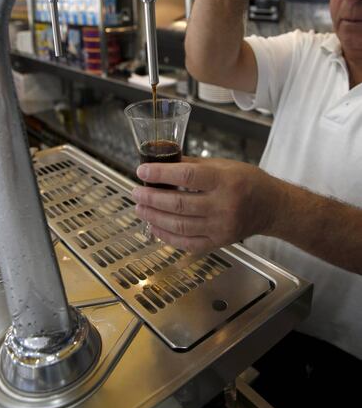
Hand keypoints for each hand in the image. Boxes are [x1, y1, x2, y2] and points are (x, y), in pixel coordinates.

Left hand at [131, 157, 281, 252]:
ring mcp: (221, 226)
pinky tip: (154, 227)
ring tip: (140, 208)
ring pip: (180, 225)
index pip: (186, 175)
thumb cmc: (248, 181)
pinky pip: (187, 243)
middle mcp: (224, 205)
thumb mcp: (223, 165)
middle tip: (136, 192)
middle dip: (152, 197)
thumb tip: (162, 163)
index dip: (161, 173)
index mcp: (225, 180)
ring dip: (154, 217)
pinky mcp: (219, 242)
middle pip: (179, 203)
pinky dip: (167, 236)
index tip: (142, 171)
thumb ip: (192, 165)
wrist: (271, 207)